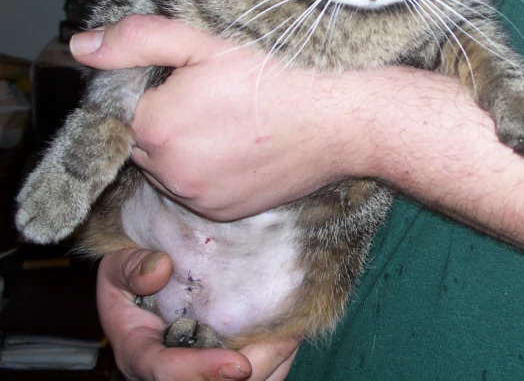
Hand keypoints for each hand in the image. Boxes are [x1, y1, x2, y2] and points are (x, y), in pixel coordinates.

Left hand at [70, 15, 374, 220]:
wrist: (338, 120)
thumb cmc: (275, 74)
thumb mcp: (205, 43)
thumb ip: (139, 41)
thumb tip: (80, 47)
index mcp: (155, 127)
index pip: (123, 108)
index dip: (150, 90)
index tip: (185, 80)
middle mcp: (168, 173)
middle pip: (144, 142)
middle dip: (163, 120)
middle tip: (210, 97)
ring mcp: (198, 200)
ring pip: (169, 168)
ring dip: (183, 148)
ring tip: (228, 121)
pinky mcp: (224, 214)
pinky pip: (197, 191)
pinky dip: (207, 172)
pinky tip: (240, 148)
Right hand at [97, 248, 299, 380]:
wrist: (136, 287)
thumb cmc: (128, 276)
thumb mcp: (117, 266)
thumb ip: (132, 267)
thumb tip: (163, 268)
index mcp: (139, 353)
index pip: (167, 372)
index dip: (204, 371)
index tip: (239, 365)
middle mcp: (168, 373)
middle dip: (255, 369)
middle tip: (288, 338)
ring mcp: (194, 374)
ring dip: (270, 366)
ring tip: (294, 334)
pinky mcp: (216, 369)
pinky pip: (253, 377)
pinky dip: (274, 362)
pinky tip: (289, 333)